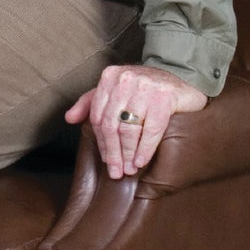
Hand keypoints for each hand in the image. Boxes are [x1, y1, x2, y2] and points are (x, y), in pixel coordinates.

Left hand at [65, 64, 207, 179]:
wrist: (180, 79)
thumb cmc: (144, 89)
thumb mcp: (115, 90)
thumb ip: (90, 102)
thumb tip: (69, 118)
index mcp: (109, 77)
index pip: (98, 116)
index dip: (101, 142)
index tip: (106, 160)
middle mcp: (125, 79)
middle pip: (111, 125)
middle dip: (113, 152)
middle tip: (116, 172)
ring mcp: (145, 87)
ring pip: (129, 129)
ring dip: (128, 154)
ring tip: (130, 169)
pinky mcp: (164, 97)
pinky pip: (151, 130)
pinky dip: (145, 149)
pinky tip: (141, 161)